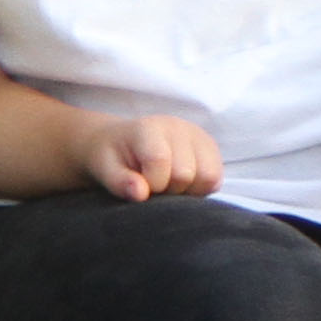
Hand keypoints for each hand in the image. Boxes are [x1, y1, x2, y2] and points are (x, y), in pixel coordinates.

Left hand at [83, 115, 222, 201]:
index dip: (151, 185)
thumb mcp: (104, 169)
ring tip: (167, 184)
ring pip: (208, 178)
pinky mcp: (211, 148)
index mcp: (149, 128)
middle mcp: (178, 127)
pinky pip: (216, 180)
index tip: (139, 185)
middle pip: (186, 174)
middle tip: (152, 185)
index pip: (160, 162)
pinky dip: (199, 189)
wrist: (121, 143)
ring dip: (187, 191)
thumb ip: (120, 182)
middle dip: (168, 190)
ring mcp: (198, 136)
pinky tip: (180, 183)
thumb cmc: (112, 158)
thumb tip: (140, 193)